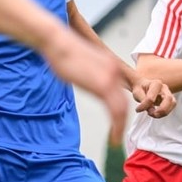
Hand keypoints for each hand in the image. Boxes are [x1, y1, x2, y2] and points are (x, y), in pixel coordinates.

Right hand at [41, 28, 129, 144]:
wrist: (57, 42)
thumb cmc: (61, 52)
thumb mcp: (79, 64)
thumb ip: (86, 74)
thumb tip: (82, 78)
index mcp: (110, 66)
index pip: (119, 92)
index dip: (118, 109)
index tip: (115, 121)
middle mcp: (114, 71)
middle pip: (123, 102)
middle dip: (121, 120)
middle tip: (117, 134)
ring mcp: (110, 78)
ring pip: (122, 109)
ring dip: (120, 126)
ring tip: (116, 139)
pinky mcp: (103, 86)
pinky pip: (116, 111)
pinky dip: (116, 126)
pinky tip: (114, 137)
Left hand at [129, 77, 175, 117]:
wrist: (142, 87)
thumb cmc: (140, 89)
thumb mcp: (137, 93)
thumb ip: (143, 102)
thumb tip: (151, 111)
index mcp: (155, 83)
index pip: (151, 97)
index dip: (145, 105)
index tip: (138, 109)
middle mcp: (164, 87)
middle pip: (169, 99)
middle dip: (161, 109)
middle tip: (152, 114)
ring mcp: (168, 93)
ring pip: (172, 103)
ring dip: (164, 112)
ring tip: (154, 115)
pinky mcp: (169, 100)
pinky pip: (171, 107)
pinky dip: (164, 113)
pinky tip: (156, 114)